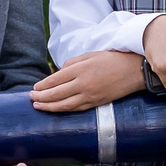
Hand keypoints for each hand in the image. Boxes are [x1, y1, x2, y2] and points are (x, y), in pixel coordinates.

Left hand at [30, 49, 148, 112]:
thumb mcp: (90, 54)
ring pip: (64, 105)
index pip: (55, 79)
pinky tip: (56, 110)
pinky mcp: (96, 103)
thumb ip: (72, 63)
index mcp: (80, 69)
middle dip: (41, 97)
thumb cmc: (112, 59)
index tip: (35, 88)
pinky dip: (64, 110)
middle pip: (56, 94)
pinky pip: (77, 109)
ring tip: (38, 107)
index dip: (43, 86)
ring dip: (49, 107)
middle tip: (31, 98)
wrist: (134, 70)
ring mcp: (90, 95)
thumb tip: (58, 73)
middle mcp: (83, 83)